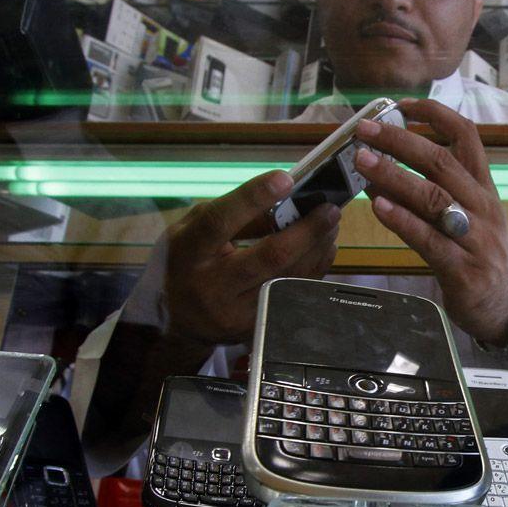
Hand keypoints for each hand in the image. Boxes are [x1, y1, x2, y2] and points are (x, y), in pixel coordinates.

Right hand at [122, 170, 341, 349]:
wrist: (176, 322)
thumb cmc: (186, 262)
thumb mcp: (194, 230)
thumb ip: (233, 213)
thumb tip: (284, 197)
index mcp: (189, 252)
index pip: (220, 222)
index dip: (254, 198)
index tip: (286, 178)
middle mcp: (211, 286)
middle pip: (269, 256)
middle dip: (307, 230)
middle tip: (330, 208)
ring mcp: (235, 313)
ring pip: (290, 278)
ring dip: (317, 247)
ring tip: (330, 224)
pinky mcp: (256, 327)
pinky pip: (294, 295)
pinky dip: (314, 268)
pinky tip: (323, 248)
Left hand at [353, 99, 507, 343]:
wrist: (506, 306)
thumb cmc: (478, 254)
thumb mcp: (470, 213)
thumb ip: (438, 187)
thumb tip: (385, 162)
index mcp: (483, 187)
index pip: (466, 136)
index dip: (434, 114)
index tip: (401, 104)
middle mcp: (482, 206)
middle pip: (442, 161)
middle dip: (400, 140)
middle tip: (365, 129)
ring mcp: (474, 237)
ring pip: (433, 197)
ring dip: (394, 176)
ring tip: (362, 162)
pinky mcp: (462, 269)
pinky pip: (428, 239)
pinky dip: (402, 221)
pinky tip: (378, 207)